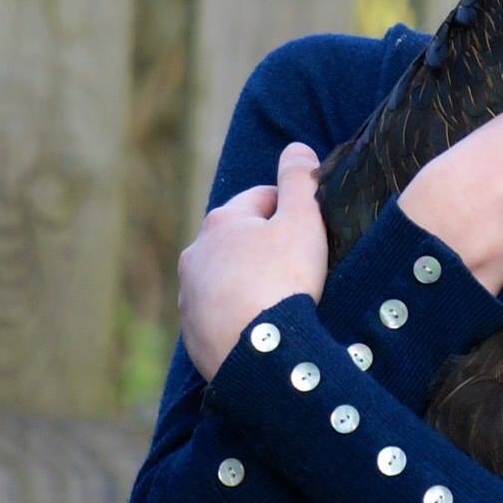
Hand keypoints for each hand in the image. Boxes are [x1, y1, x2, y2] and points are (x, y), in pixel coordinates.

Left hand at [178, 141, 328, 381]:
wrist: (259, 354)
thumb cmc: (283, 279)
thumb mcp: (303, 220)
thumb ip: (300, 180)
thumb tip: (296, 148)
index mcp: (221, 222)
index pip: (261, 198)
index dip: (291, 208)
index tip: (312, 228)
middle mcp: (195, 254)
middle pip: (239, 239)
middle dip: (265, 245)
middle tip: (300, 265)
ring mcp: (190, 296)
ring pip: (225, 277)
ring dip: (248, 280)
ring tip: (280, 300)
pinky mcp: (191, 333)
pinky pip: (220, 314)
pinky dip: (238, 314)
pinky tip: (262, 326)